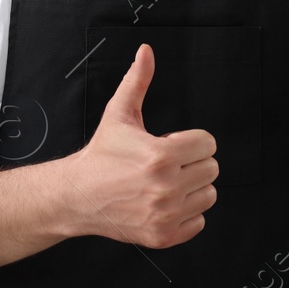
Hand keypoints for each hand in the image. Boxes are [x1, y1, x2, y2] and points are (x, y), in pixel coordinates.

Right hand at [68, 44, 218, 247]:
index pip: (208, 144)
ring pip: (209, 195)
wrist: (77, 196)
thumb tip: (146, 52)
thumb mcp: (119, 114)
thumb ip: (137, 81)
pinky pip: (199, 221)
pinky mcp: (164, 236)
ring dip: (192, 188)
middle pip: (211, 169)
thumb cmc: (101, 155)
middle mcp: (166, 187)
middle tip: (165, 164)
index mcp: (161, 155)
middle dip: (191, 163)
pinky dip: (186, 213)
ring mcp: (166, 214)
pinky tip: (163, 203)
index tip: (170, 145)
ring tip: (165, 183)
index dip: (190, 141)